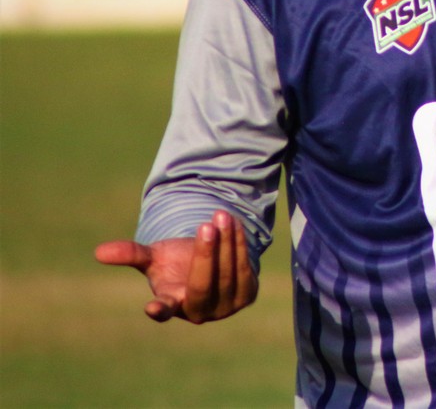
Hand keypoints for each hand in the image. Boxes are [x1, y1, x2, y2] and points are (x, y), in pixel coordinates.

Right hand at [94, 209, 257, 323]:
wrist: (211, 268)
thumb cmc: (175, 264)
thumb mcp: (154, 258)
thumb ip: (131, 254)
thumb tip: (98, 251)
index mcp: (172, 304)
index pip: (165, 311)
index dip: (159, 310)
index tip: (151, 308)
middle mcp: (199, 311)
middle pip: (203, 286)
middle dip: (206, 255)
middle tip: (205, 226)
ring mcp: (225, 306)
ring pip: (227, 274)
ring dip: (226, 243)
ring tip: (220, 215)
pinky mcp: (246, 295)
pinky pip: (244, 268)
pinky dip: (239, 244)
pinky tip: (233, 223)